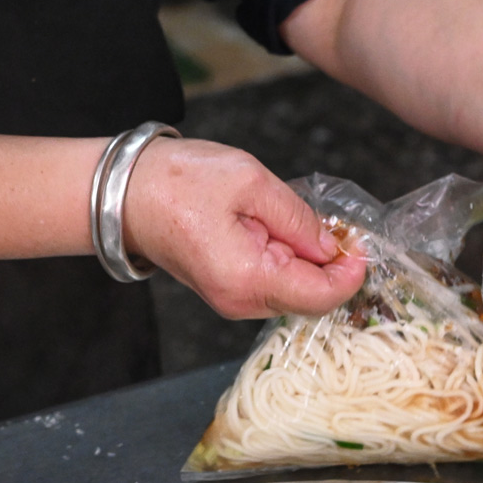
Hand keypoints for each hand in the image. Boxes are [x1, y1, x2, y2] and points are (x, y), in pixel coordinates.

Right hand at [122, 139, 365, 318]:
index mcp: (247, 278)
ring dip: (313, 263)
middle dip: (335, 267)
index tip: (361, 241)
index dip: (352, 272)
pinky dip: (292, 262)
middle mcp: (240, 301)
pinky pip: (275, 283)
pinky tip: (287, 232)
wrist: (122, 193)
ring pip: (296, 292)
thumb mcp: (250, 182)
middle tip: (341, 226)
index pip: (322, 296)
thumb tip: (333, 245)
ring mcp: (232, 300)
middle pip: (312, 299)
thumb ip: (298, 217)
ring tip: (308, 222)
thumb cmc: (177, 181)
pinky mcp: (228, 290)